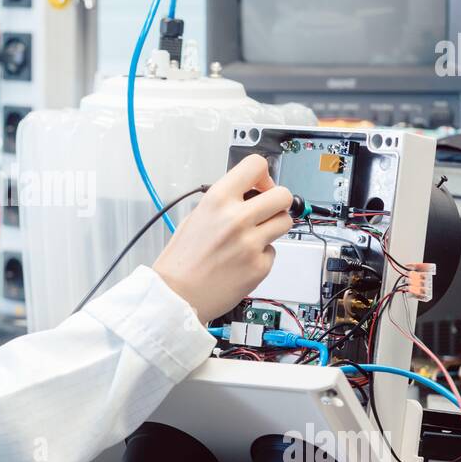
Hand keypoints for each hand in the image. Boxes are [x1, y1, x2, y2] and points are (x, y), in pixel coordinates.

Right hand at [151, 155, 292, 323]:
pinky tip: (242, 261)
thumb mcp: (196, 216)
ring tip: (253, 237)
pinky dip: (261, 255)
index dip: (263, 175)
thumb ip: (224, 203)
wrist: (176, 296)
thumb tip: (249, 195)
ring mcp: (251, 243)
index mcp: (218, 200)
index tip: (260, 186)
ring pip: (285, 222)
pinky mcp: (260, 266)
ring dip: (273, 226)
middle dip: (277, 201)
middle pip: (282, 195)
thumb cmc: (181, 260)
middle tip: (266, 211)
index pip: (256, 165)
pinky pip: (273, 252)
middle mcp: (237, 218)